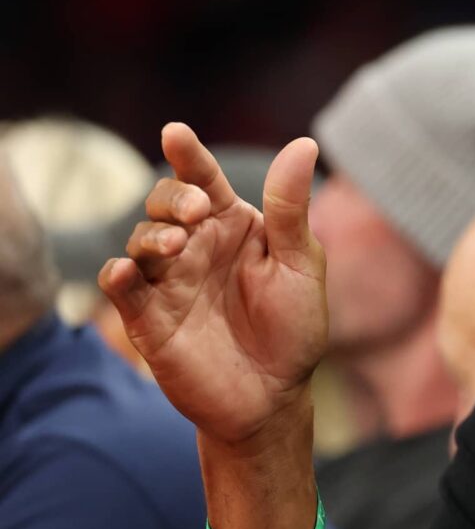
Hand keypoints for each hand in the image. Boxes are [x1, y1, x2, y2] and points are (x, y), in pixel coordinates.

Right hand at [99, 123, 327, 444]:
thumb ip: (290, 209)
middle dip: (172, 198)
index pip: (205, 180)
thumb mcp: (301, 264)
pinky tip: (127, 270)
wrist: (275, 395)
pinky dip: (117, 276)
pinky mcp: (148, 319)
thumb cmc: (293, 327)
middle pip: (165, 203)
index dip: (189, 155)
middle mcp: (196, 248)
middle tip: (198, 211)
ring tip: (175, 245)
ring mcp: (169, 282)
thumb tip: (303, 144)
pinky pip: (120, 289)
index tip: (175, 133)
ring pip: (139, 241)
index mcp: (234, 227)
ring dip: (152, 235)